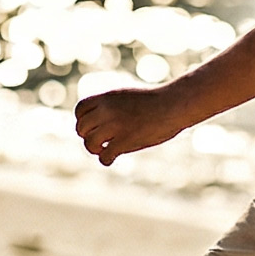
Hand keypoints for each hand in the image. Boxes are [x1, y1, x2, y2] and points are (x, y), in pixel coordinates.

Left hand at [74, 83, 188, 165]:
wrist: (174, 104)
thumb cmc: (154, 100)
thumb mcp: (127, 96)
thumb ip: (110, 105)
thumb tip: (97, 119)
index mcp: (107, 97)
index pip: (80, 109)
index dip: (83, 120)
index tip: (93, 126)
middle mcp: (106, 110)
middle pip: (81, 128)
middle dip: (88, 136)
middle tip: (101, 141)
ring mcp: (114, 126)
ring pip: (89, 143)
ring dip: (95, 149)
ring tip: (105, 149)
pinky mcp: (124, 141)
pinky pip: (104, 156)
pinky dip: (106, 159)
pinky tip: (112, 158)